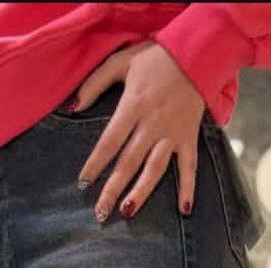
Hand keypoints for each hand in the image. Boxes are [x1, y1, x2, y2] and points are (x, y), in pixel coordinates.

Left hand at [71, 40, 205, 220]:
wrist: (198, 51)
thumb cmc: (156, 58)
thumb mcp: (121, 62)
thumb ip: (94, 84)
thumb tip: (71, 108)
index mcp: (134, 106)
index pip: (109, 142)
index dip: (95, 164)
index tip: (83, 183)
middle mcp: (152, 124)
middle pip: (128, 162)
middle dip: (113, 189)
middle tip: (100, 214)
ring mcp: (172, 133)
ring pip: (155, 168)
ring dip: (142, 192)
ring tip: (127, 212)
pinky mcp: (189, 136)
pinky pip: (190, 166)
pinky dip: (188, 187)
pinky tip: (184, 209)